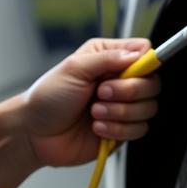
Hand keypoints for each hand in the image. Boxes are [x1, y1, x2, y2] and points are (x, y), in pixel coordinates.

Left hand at [19, 38, 160, 167]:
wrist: (34, 133)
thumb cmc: (47, 97)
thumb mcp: (74, 68)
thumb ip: (108, 58)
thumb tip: (138, 53)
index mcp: (109, 59)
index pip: (145, 54)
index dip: (144, 64)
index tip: (127, 72)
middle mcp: (119, 81)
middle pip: (152, 84)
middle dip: (128, 92)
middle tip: (101, 93)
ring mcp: (122, 107)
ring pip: (148, 109)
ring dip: (119, 113)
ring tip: (94, 112)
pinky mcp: (122, 130)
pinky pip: (138, 130)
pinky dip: (117, 130)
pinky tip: (97, 127)